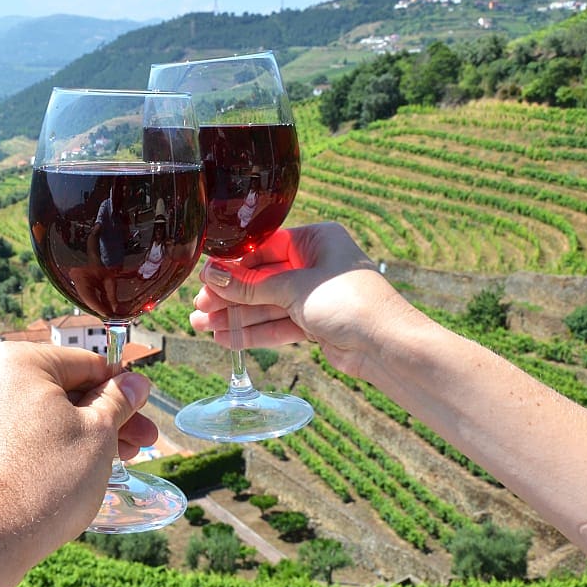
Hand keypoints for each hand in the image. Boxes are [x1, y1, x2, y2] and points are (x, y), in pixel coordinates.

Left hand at [0, 341, 156, 563]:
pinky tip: (80, 470)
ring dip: (84, 433)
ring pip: (46, 414)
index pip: (87, 364)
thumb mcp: (99, 433)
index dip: (122, 388)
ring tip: (119, 460)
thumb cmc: (45, 480)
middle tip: (142, 441)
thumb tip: (135, 383)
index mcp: (19, 361)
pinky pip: (22, 434)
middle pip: (66, 390)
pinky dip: (52, 446)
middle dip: (107, 417)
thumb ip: (119, 401)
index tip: (143, 409)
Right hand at [190, 222, 428, 377]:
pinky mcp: (314, 323)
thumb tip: (209, 276)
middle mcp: (315, 264)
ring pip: (266, 305)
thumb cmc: (350, 302)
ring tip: (201, 325)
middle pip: (262, 279)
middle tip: (198, 306)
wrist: (388, 346)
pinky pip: (277, 324)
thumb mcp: (293, 288)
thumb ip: (250, 286)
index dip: (233, 266)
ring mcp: (314, 296)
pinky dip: (253, 332)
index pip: (263, 249)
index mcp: (316, 240)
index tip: (205, 278)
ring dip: (235, 316)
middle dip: (230, 295)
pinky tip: (225, 338)